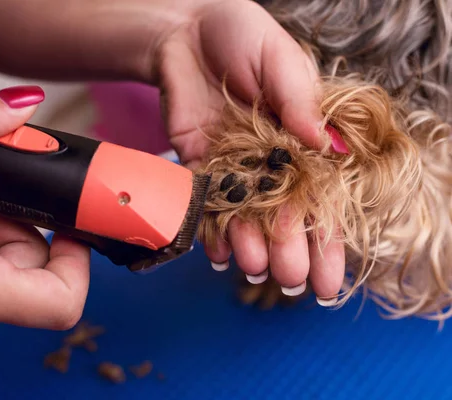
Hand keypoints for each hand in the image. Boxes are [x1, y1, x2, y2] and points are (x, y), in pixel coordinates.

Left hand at [155, 0, 344, 301]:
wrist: (187, 33)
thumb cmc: (243, 37)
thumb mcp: (281, 60)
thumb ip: (299, 100)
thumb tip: (325, 146)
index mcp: (302, 141)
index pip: (323, 199)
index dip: (328, 241)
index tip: (330, 280)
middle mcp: (270, 162)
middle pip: (284, 218)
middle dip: (290, 252)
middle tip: (293, 280)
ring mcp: (234, 167)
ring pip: (245, 218)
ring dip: (250, 246)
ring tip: (254, 268)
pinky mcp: (200, 165)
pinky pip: (206, 204)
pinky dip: (211, 230)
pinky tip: (218, 254)